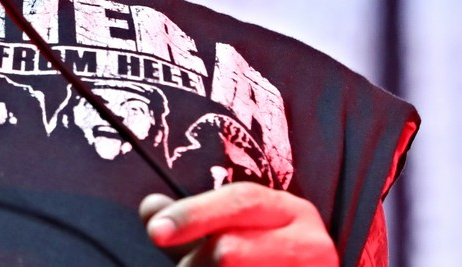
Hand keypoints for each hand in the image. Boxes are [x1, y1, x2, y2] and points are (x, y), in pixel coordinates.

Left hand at [139, 184, 338, 266]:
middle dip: (194, 263)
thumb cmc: (267, 260)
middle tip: (189, 266)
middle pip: (228, 250)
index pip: (240, 202)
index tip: (156, 232)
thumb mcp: (240, 231)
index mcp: (293, 213)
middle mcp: (310, 245)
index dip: (193, 214)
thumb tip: (151, 209)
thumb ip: (195, 220)